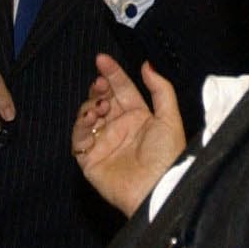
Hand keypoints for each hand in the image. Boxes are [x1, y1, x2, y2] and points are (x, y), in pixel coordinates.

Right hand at [71, 54, 186, 215]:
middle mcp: (119, 128)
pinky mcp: (89, 159)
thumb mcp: (169, 118)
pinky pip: (79, 138)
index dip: (112, 73)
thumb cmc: (167, 157)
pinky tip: (90, 118)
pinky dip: (81, 125)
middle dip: (99, 88)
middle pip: (102, 99)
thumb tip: (147, 65)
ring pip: (88, 115)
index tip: (102, 59)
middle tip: (101, 83)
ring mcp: (103, 143)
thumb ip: (160, 89)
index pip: (122, 90)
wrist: (157, 188)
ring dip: (91, 105)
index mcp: (139, 117)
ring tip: (100, 105)